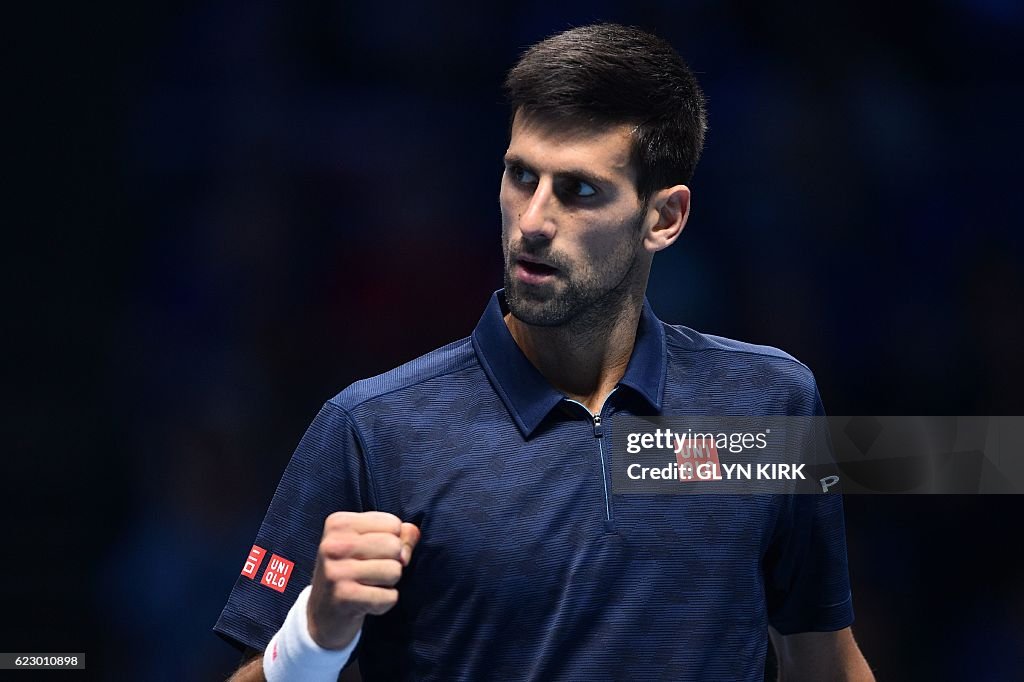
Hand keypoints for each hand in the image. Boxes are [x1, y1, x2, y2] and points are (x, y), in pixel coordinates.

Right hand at [307, 511, 420, 649]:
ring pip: (395, 570)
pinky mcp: (344, 597)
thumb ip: (396, 534)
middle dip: (393, 562)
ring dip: (389, 583)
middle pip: (395, 546)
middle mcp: (333, 545)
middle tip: (371, 572)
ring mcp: (337, 571)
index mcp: (339, 524)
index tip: (373, 553)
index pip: (393, 523)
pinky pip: (389, 597)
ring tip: (368, 586)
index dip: (393, 541)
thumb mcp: (367, 544)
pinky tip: (366, 602)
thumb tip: (414, 533)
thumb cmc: (350, 571)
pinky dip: (385, 602)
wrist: (322, 614)